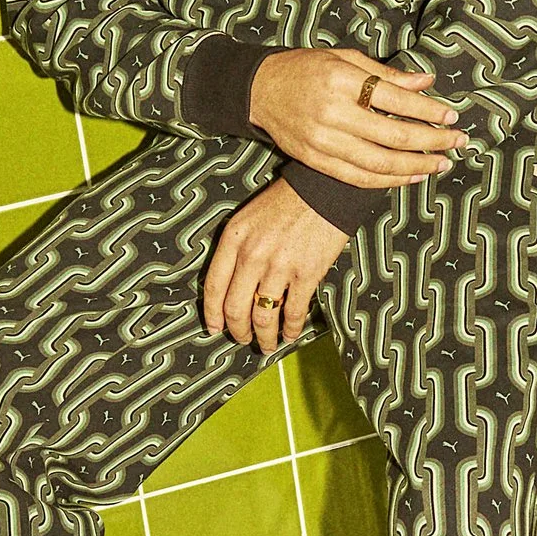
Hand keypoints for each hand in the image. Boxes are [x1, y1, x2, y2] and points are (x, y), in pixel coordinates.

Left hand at [202, 181, 347, 349]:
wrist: (324, 190)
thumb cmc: (286, 202)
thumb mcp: (248, 218)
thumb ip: (235, 249)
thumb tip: (230, 286)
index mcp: (234, 239)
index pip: (214, 286)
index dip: (212, 313)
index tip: (214, 328)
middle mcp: (252, 255)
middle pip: (235, 308)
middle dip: (238, 331)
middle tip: (242, 340)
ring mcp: (279, 266)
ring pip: (263, 316)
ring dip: (264, 337)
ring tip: (267, 345)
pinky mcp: (307, 274)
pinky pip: (293, 311)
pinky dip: (290, 328)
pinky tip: (290, 334)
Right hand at [247, 50, 458, 189]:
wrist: (260, 90)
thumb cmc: (306, 68)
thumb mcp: (345, 59)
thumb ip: (386, 74)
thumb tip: (427, 82)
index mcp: (343, 80)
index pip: (397, 99)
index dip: (429, 111)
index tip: (452, 117)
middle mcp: (333, 113)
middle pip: (394, 135)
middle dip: (432, 141)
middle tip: (458, 143)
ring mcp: (323, 141)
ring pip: (380, 163)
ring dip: (416, 166)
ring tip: (440, 164)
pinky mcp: (315, 160)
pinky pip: (358, 177)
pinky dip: (388, 181)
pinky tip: (410, 177)